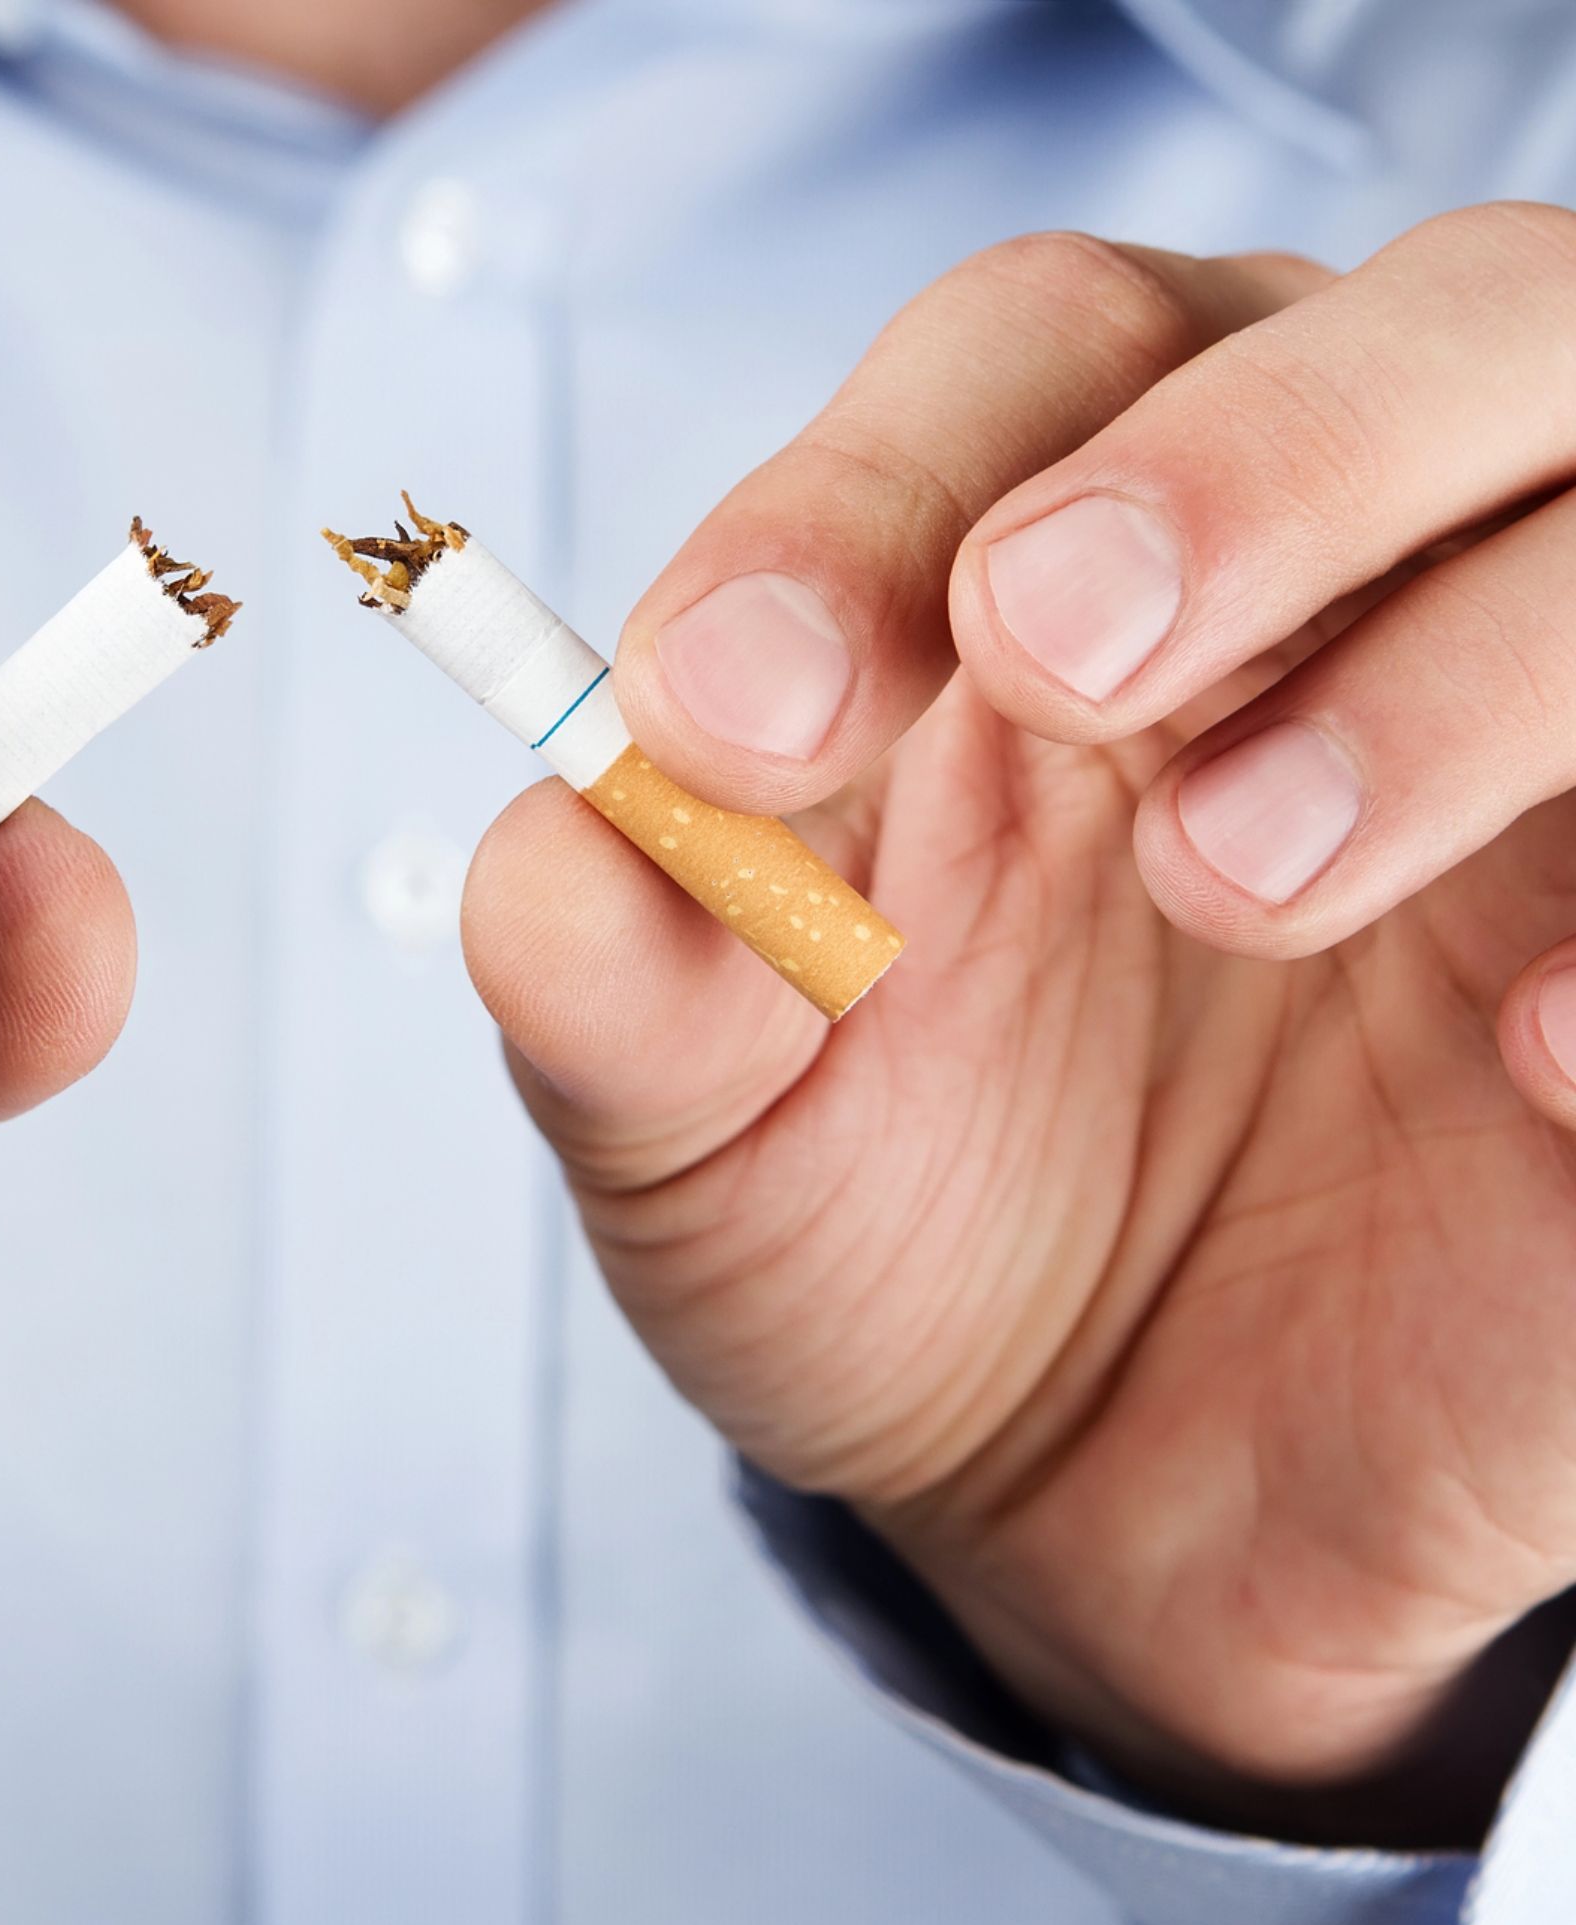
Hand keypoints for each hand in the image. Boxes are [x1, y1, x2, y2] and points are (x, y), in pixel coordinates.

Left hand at [461, 215, 1575, 1844]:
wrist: (1098, 1488)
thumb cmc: (893, 1224)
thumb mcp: (701, 1122)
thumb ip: (614, 967)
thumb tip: (558, 846)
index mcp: (1065, 560)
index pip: (1029, 367)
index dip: (871, 490)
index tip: (726, 709)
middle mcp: (1351, 591)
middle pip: (1424, 324)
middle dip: (1248, 460)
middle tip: (1057, 652)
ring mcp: (1554, 766)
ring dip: (1453, 664)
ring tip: (1228, 877)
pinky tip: (1529, 1072)